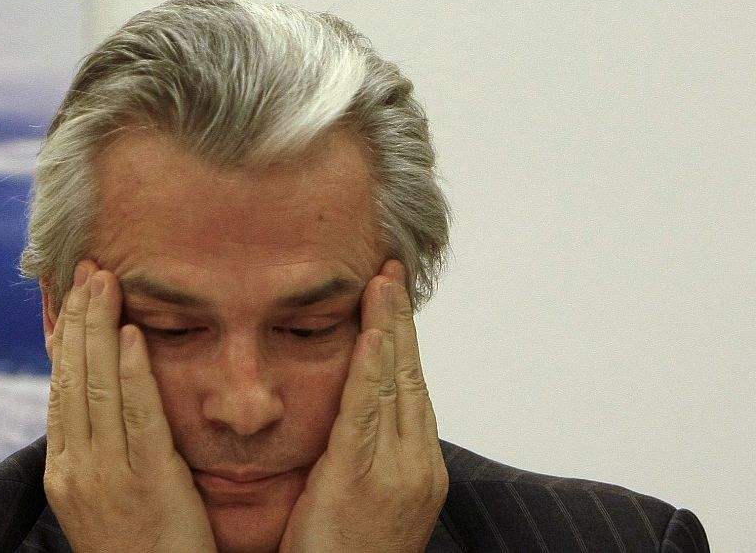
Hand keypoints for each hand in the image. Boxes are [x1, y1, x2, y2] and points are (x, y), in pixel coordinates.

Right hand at [43, 260, 215, 552]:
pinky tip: (131, 335)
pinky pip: (137, 416)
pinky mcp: (147, 483)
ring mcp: (107, 477)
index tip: (70, 294)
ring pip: (96, 387)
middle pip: (71, 377)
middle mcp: (76, 470)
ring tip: (105, 283)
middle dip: (78, 317)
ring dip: (99, 327)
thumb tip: (103, 395)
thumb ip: (100, 449)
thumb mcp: (106, 498)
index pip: (58, 387)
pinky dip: (132, 370)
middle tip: (87, 269)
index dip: (64, 335)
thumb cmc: (141, 552)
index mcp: (63, 472)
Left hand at [279, 260, 448, 552]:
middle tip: (391, 269)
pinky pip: (367, 413)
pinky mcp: (361, 479)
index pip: (410, 386)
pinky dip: (372, 369)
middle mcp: (415, 464)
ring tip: (382, 281)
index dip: (403, 337)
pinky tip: (372, 334)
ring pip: (394, 384)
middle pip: (409, 375)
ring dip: (388, 327)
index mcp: (416, 467)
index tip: (392, 292)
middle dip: (400, 319)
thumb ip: (358, 450)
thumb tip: (347, 412)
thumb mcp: (357, 493)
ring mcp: (395, 472)